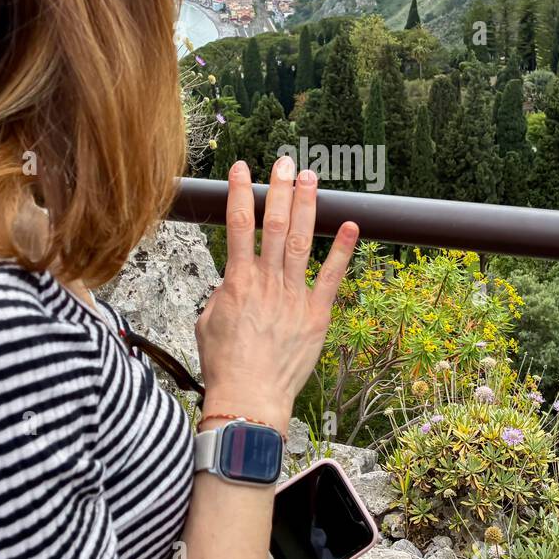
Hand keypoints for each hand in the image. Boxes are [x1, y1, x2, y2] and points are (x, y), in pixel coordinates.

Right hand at [195, 157, 357, 427]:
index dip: (239, 192)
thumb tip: (231, 284)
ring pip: (301, 241)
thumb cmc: (225, 365)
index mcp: (237, 281)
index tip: (241, 166)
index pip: (237, 225)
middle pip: (273, 224)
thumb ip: (222, 294)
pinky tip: (350, 225)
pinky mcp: (316, 314)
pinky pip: (332, 277)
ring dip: (307, 206)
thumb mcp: (207, 321)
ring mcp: (294, 296)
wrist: (249, 398)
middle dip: (280, 188)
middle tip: (287, 160)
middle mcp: (267, 282)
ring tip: (312, 177)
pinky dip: (342, 250)